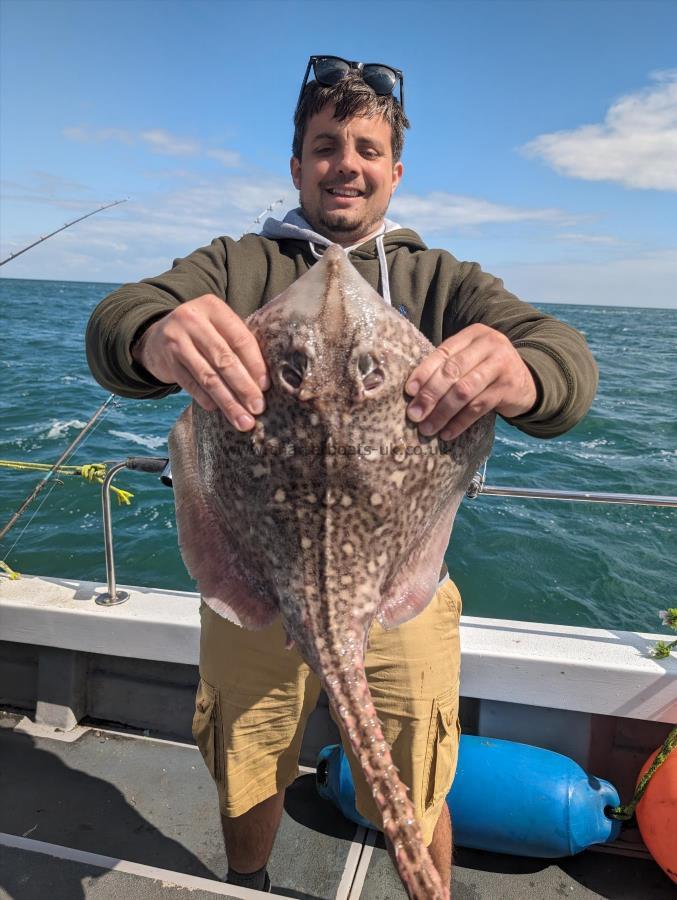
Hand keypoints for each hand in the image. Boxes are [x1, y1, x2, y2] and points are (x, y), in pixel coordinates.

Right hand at [133, 294, 268, 430]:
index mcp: (213, 307)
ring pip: (207, 376)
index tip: (266, 387)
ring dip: (227, 401)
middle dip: (243, 387)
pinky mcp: (166, 361)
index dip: (255, 364)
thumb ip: (238, 343)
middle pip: (224, 359)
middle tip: (258, 408)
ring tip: (243, 420)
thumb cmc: (203, 333)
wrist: (157, 336)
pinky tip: (218, 411)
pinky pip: (190, 384)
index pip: (240, 338)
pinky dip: (206, 399)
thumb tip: (265, 382)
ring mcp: (176, 341)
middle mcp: (192, 320)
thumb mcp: (218, 326)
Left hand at [405, 324, 536, 438]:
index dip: (424, 372)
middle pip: (453, 371)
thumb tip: (413, 393)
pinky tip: (447, 433)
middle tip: (414, 415)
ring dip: (442, 412)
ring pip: (464, 391)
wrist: (528, 381)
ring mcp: (501, 365)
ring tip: (427, 428)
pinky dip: (460, 422)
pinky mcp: (509, 388)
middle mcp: (489, 345)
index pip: (444, 352)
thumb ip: (449, 366)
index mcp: (474, 334)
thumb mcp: (472, 359)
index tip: (409, 392)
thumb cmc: (487, 370)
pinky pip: (478, 408)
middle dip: (430, 395)